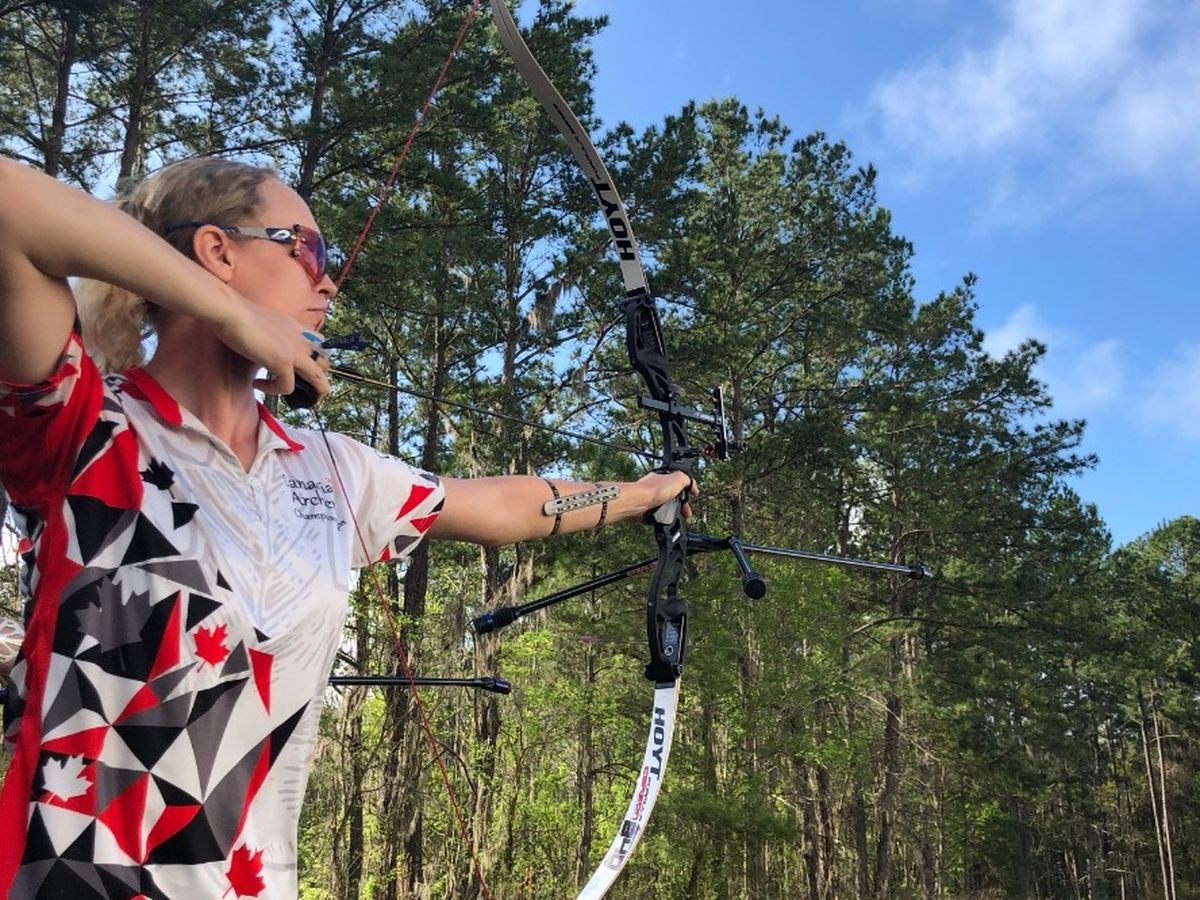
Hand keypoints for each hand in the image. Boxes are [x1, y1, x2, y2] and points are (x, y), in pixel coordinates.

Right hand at [212, 294, 330, 400]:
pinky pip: (287, 387)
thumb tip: (265, 350)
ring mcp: (294, 352)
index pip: (320, 343)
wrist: (231, 312)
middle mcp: (301, 339)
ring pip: (318, 378)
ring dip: (314, 392)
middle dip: (322, 379)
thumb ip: (272, 337)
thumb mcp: (264, 324)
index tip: (304, 368)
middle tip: (310, 390)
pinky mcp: (283, 363)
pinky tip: (257, 384)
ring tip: (303, 398)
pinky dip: (273, 390)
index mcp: (297, 328)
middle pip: (326, 363)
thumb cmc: (239, 314)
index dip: (317, 358)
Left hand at [636, 470, 698, 520]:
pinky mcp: (645, 511)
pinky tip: (665, 520)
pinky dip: (662, 519)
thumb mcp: (679, 478)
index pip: (678, 483)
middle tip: (686, 513)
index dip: (687, 490)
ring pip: (665, 508)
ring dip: (672, 514)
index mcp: (663, 477)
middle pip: (673, 497)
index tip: (693, 496)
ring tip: (676, 518)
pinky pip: (657, 516)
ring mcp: (649, 499)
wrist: (638, 502)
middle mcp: (655, 487)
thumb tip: (692, 486)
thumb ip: (688, 480)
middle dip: (682, 505)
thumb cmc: (654, 489)